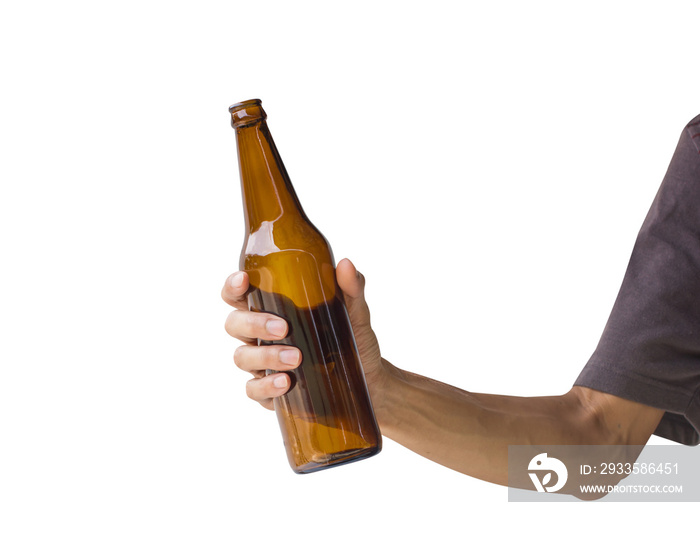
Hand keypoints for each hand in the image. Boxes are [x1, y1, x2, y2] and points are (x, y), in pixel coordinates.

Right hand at [222, 258, 384, 411]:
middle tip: (283, 327)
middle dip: (253, 323)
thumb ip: (351, 288)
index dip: (233, 286)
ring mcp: (263, 364)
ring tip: (296, 358)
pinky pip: (254, 390)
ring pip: (242, 357)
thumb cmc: (353, 339)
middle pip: (235, 324)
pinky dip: (266, 386)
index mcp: (273, 309)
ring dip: (265, 356)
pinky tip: (285, 382)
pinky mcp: (270, 391)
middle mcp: (261, 335)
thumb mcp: (355, 312)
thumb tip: (346, 265)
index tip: (244, 280)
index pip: (240, 294)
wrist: (369, 379)